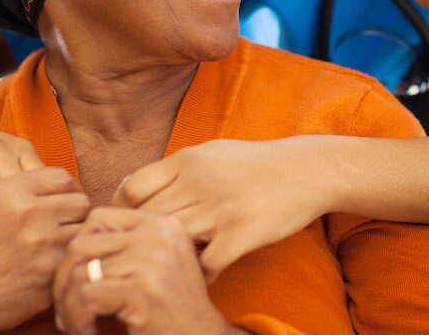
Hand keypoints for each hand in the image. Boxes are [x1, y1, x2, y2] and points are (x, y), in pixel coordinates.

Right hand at [0, 168, 89, 334]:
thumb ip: (1, 190)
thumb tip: (26, 183)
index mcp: (6, 191)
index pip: (61, 177)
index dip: (66, 190)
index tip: (63, 203)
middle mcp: (27, 213)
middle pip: (80, 202)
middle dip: (76, 214)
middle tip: (66, 228)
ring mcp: (41, 244)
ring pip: (82, 232)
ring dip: (75, 240)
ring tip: (61, 249)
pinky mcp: (47, 275)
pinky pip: (74, 260)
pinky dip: (68, 265)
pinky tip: (54, 270)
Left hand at [52, 207, 235, 334]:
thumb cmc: (173, 310)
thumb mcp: (158, 265)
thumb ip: (128, 246)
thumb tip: (72, 246)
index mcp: (163, 225)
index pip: (98, 218)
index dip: (77, 249)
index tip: (77, 278)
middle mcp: (158, 236)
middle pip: (81, 245)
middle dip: (63, 280)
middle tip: (66, 307)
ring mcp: (150, 261)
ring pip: (78, 273)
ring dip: (68, 305)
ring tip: (77, 323)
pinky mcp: (140, 291)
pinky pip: (86, 298)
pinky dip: (78, 319)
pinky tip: (89, 332)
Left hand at [111, 137, 331, 281]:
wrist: (306, 170)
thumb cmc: (254, 164)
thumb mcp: (210, 153)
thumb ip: (172, 169)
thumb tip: (129, 186)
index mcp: (187, 160)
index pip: (132, 188)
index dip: (121, 212)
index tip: (127, 228)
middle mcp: (198, 182)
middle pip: (148, 218)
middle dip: (139, 240)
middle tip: (140, 256)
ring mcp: (220, 209)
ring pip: (172, 241)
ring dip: (167, 258)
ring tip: (167, 268)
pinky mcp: (242, 234)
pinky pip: (205, 264)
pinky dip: (199, 274)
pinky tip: (201, 276)